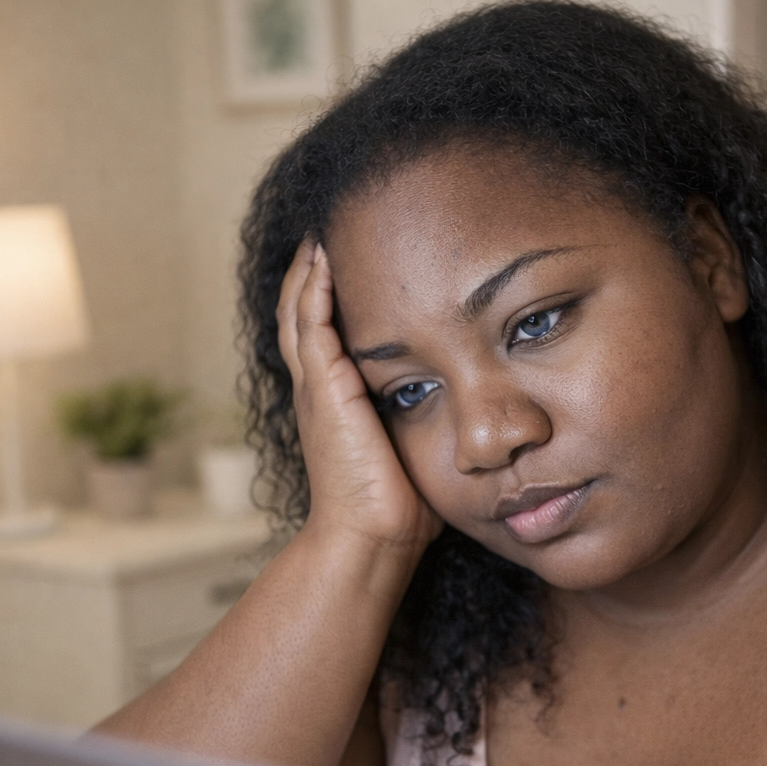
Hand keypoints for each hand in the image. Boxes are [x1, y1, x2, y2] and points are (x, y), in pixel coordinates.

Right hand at [277, 240, 442, 550]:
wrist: (372, 538)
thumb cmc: (399, 505)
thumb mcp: (413, 443)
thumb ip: (426, 414)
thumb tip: (467, 399)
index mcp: (334, 398)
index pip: (322, 330)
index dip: (330, 293)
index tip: (353, 256)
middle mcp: (317, 387)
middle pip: (300, 310)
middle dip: (313, 268)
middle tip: (330, 226)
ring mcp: (316, 386)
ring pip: (298, 309)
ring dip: (310, 266)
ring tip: (324, 229)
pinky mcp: (324, 388)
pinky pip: (310, 322)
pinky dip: (314, 285)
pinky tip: (325, 254)